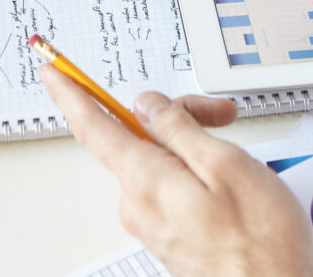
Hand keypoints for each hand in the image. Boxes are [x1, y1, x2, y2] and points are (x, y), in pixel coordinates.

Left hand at [40, 64, 312, 276]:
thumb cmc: (260, 240)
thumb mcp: (226, 164)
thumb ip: (180, 128)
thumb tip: (148, 106)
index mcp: (146, 182)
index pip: (94, 127)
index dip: (72, 94)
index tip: (52, 72)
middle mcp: (138, 205)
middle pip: (142, 139)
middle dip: (179, 117)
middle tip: (223, 114)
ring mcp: (152, 223)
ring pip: (159, 162)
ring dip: (193, 145)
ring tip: (239, 155)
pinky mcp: (168, 235)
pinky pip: (170, 187)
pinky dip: (194, 172)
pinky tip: (229, 180)